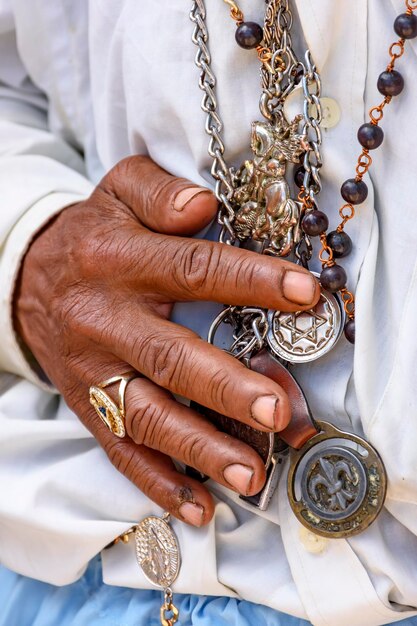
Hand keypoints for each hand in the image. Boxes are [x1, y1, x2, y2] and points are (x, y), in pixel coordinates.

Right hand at [14, 156, 319, 526]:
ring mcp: (94, 369)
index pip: (191, 268)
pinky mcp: (88, 405)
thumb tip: (203, 205)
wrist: (26, 280)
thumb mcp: (117, 192)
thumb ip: (157, 192)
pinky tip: (199, 506)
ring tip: (250, 474)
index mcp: (118, 258)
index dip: (249, 281)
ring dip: (198, 448)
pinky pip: (119, 449)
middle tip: (277, 409)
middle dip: (224, 386)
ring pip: (145, 414)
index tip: (304, 294)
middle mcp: (104, 318)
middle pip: (168, 355)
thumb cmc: (92, 236)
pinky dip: (158, 481)